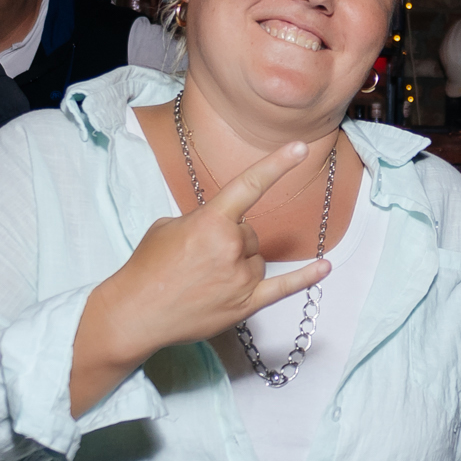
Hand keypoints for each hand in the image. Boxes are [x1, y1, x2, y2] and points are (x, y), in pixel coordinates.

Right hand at [71, 140, 328, 414]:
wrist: (135, 312)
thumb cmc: (147, 267)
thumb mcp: (169, 227)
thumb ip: (204, 220)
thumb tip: (225, 226)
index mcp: (211, 222)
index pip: (249, 185)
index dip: (276, 164)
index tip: (299, 147)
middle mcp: (232, 247)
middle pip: (249, 232)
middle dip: (229, 239)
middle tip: (197, 258)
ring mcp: (242, 278)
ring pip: (256, 258)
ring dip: (238, 262)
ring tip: (204, 278)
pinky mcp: (246, 305)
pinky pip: (283, 288)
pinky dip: (305, 277)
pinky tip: (325, 267)